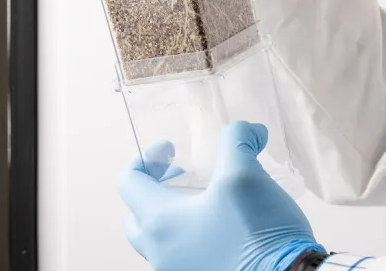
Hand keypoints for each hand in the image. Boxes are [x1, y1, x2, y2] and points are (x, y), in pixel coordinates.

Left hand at [118, 121, 318, 270]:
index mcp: (160, 221)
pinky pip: (182, 256)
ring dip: (176, 214)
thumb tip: (249, 130)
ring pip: (161, 239)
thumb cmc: (256, 231)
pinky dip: (192, 236)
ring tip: (209, 200)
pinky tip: (224, 227)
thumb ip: (237, 140)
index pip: (128, 182)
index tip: (172, 149)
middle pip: (138, 215)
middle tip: (185, 176)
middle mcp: (160, 252)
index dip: (147, 157)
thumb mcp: (245, 174)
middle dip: (156, 189)